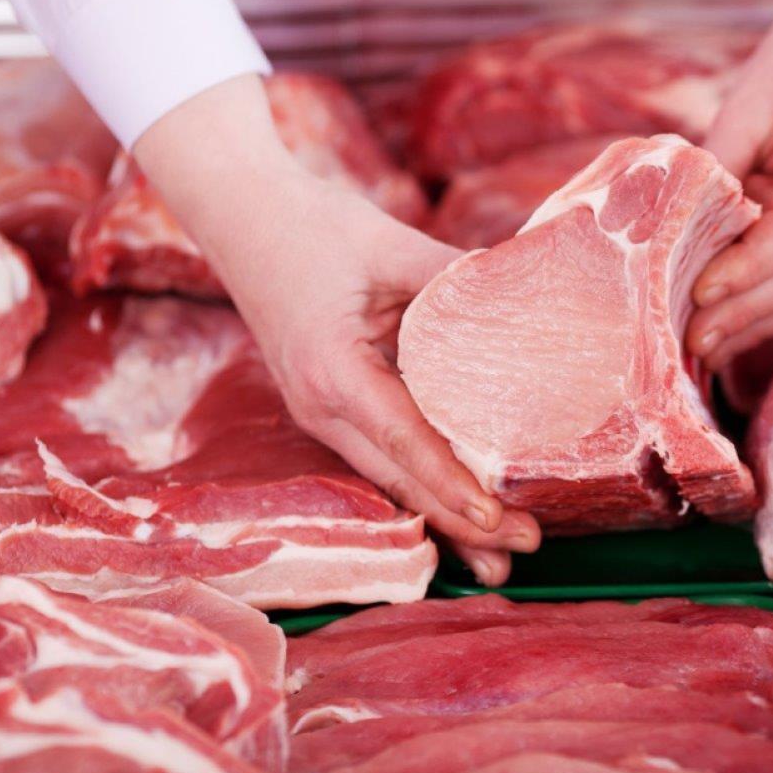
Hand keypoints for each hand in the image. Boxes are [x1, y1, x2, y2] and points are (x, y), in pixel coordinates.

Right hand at [135, 76, 539, 585]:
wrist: (245, 215)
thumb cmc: (315, 226)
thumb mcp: (392, 244)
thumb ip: (457, 278)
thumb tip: (527, 302)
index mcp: (333, 369)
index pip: (402, 439)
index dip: (449, 481)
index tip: (493, 516)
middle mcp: (320, 405)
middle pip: (398, 478)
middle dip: (459, 522)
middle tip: (525, 546)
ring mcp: (320, 412)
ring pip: (388, 478)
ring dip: (441, 518)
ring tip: (498, 558)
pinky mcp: (330, 407)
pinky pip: (381, 457)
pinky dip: (421, 487)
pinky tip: (455, 514)